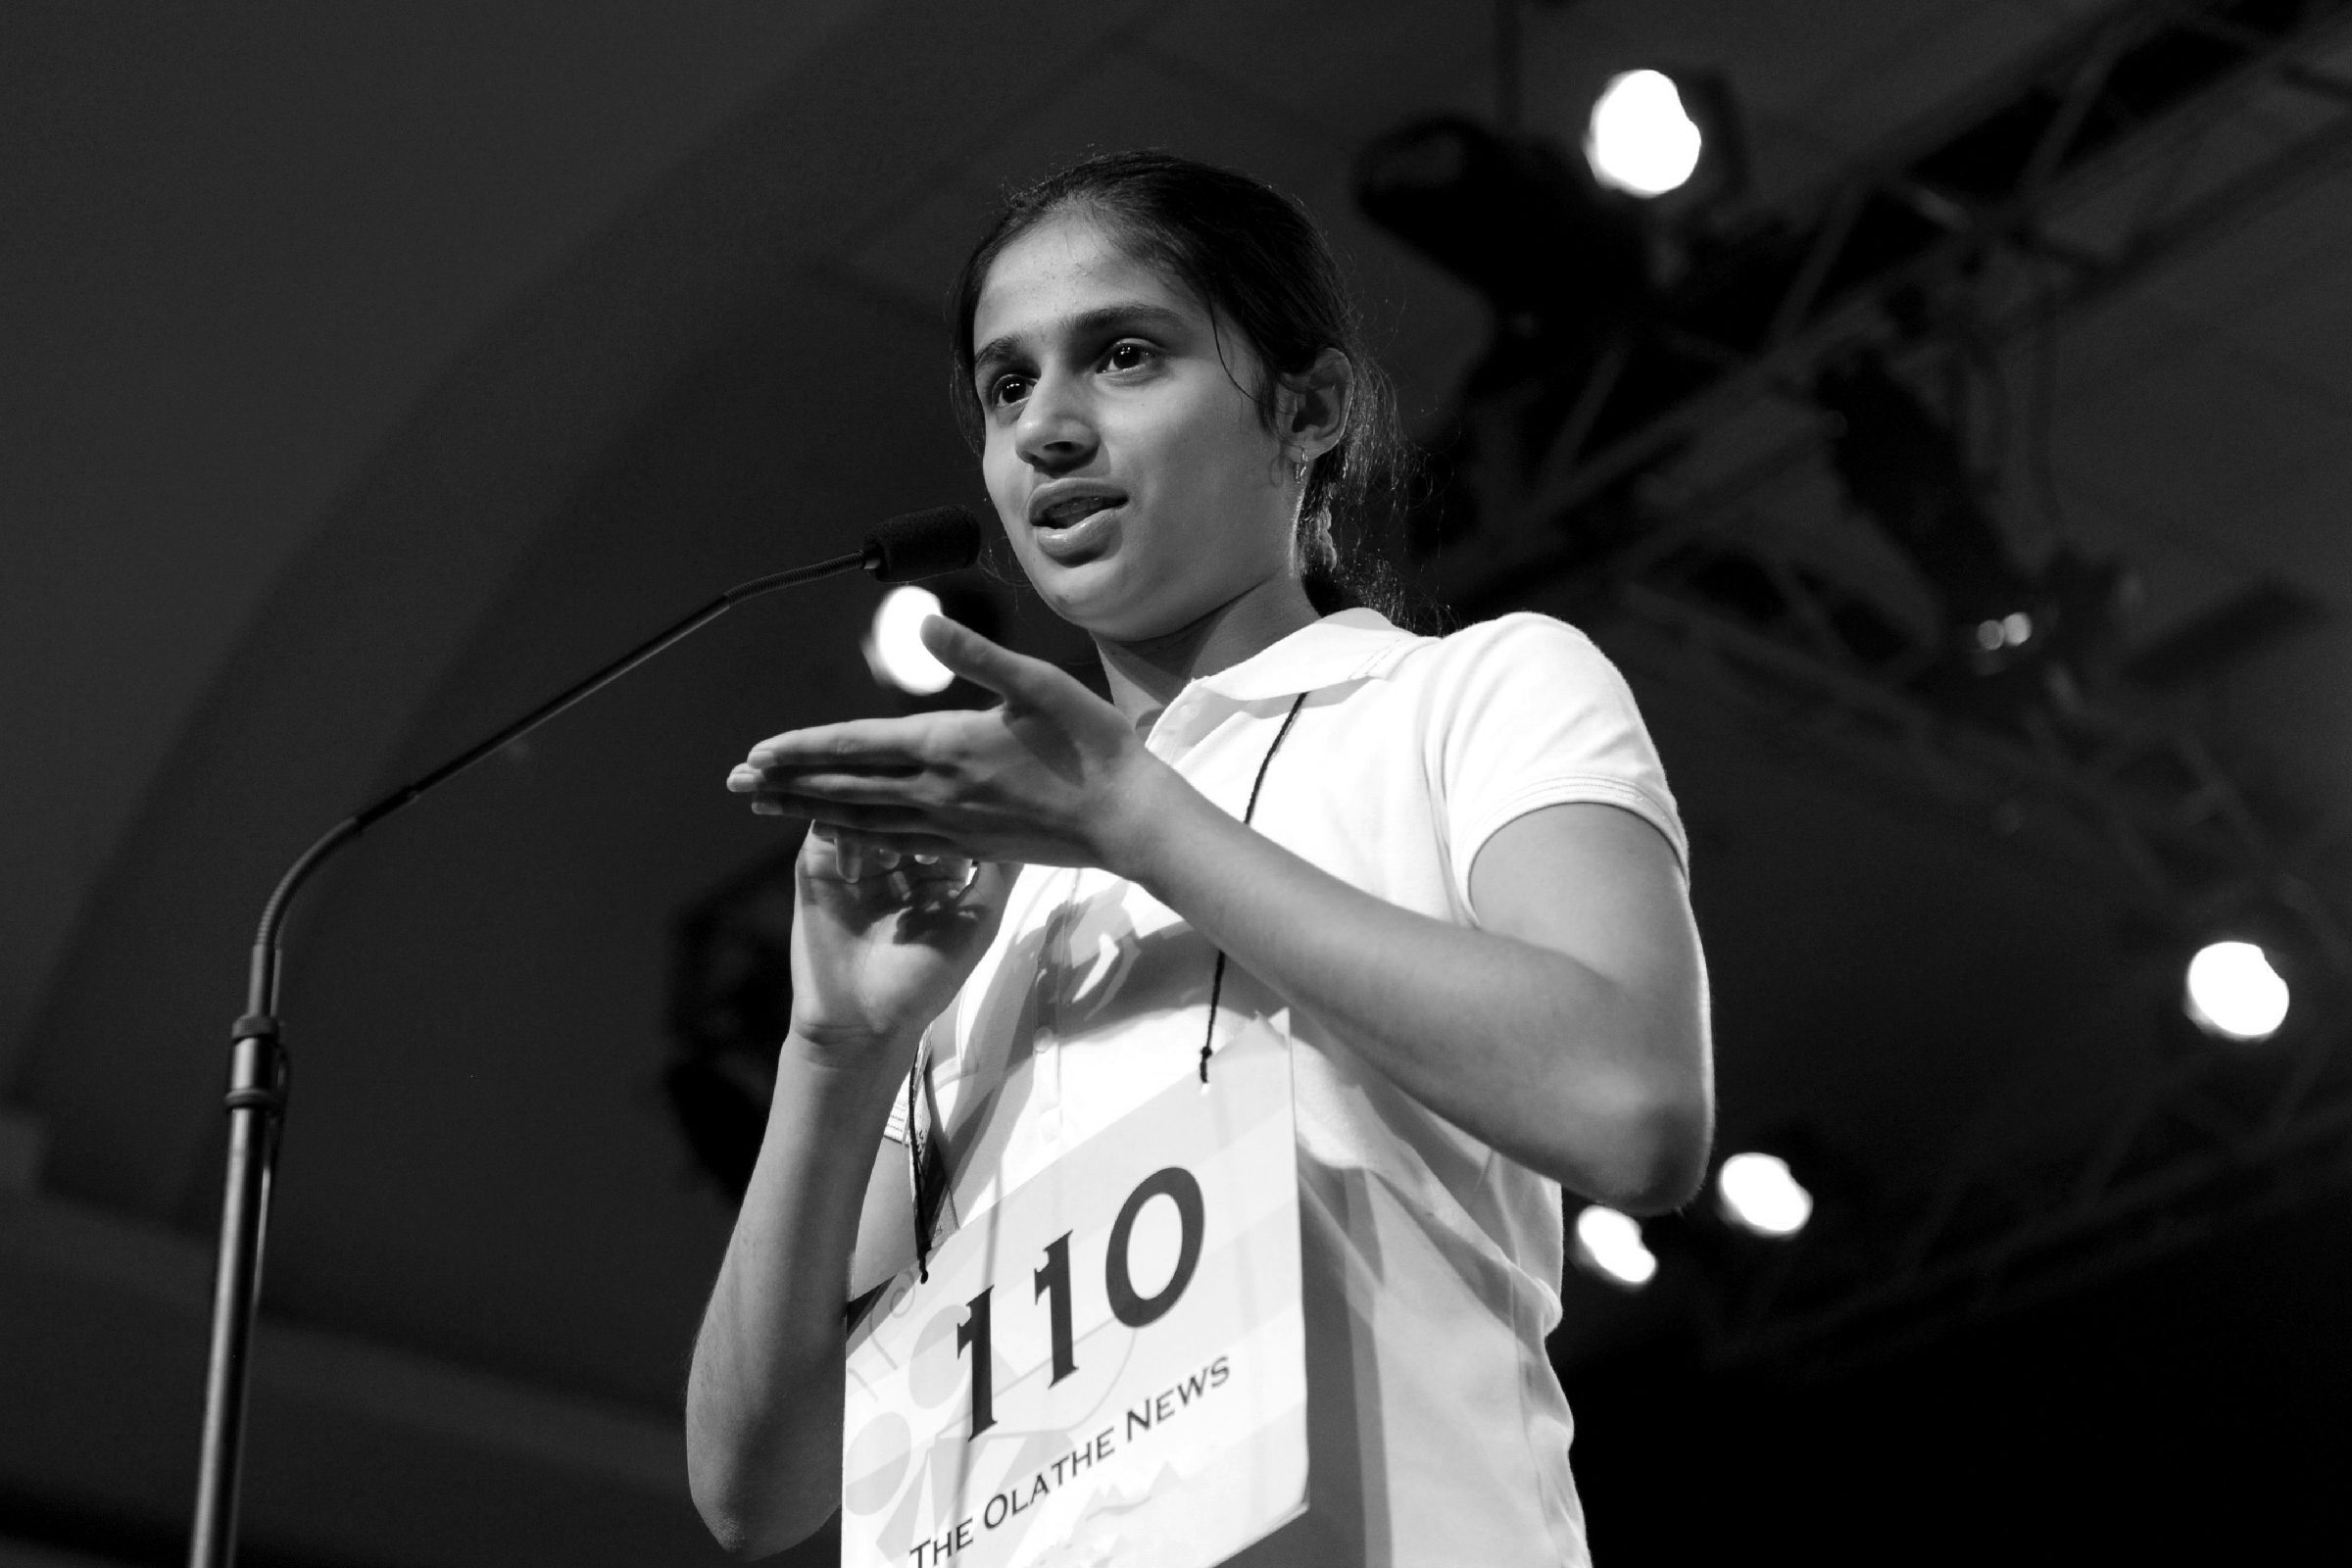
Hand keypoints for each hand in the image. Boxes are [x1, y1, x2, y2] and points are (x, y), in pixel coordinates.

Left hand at [728, 618, 1178, 875]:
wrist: (1129, 821)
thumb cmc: (1093, 747)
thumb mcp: (1039, 686)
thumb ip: (977, 656)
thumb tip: (922, 626)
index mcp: (947, 748)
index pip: (855, 747)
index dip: (802, 749)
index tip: (756, 753)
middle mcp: (938, 792)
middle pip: (844, 789)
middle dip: (786, 784)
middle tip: (737, 786)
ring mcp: (952, 824)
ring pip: (863, 820)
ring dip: (811, 811)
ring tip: (770, 809)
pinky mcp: (970, 845)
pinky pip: (896, 840)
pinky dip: (858, 834)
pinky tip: (843, 833)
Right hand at [782, 825, 1013, 1057]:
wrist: (863, 1023)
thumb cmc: (924, 981)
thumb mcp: (978, 922)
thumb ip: (1000, 873)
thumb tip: (1030, 821)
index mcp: (937, 867)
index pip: (947, 812)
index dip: (958, 813)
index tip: (965, 840)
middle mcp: (897, 855)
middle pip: (906, 801)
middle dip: (919, 812)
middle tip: (930, 849)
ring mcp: (856, 857)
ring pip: (868, 806)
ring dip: (883, 823)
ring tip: (896, 861)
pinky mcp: (816, 864)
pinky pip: (826, 825)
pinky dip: (846, 835)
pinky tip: (858, 873)